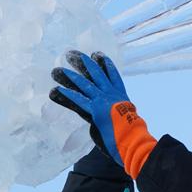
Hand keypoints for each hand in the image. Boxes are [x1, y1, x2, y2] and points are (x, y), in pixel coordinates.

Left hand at [50, 50, 130, 165]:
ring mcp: (104, 101)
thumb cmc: (133, 133)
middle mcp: (113, 95)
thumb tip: (108, 116)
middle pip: (98, 74)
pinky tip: (58, 89)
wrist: (134, 137)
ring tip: (60, 68)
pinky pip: (79, 100)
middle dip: (86, 63)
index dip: (107, 65)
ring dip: (72, 76)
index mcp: (122, 96)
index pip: (114, 76)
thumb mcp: (129, 118)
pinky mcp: (96, 110)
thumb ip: (117, 113)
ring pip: (86, 84)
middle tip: (76, 54)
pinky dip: (68, 94)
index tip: (100, 55)